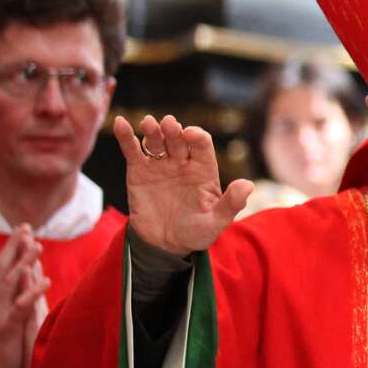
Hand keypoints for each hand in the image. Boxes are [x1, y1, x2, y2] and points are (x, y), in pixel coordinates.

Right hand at [0, 231, 47, 367]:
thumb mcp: (6, 324)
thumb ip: (14, 302)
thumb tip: (26, 280)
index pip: (0, 271)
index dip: (11, 250)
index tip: (24, 232)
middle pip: (1, 271)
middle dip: (14, 248)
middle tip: (26, 227)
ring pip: (9, 284)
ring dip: (23, 263)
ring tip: (37, 245)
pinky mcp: (4, 331)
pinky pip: (19, 308)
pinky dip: (32, 292)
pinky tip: (46, 279)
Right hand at [113, 115, 252, 258]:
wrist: (165, 245)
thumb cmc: (196, 232)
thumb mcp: (217, 222)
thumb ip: (232, 203)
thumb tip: (248, 185)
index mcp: (204, 169)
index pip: (202, 145)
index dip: (197, 137)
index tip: (190, 135)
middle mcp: (183, 162)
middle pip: (178, 139)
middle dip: (174, 130)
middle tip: (169, 124)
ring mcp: (160, 165)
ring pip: (157, 141)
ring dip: (152, 130)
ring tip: (148, 123)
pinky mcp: (139, 171)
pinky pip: (132, 150)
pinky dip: (125, 136)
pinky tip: (119, 123)